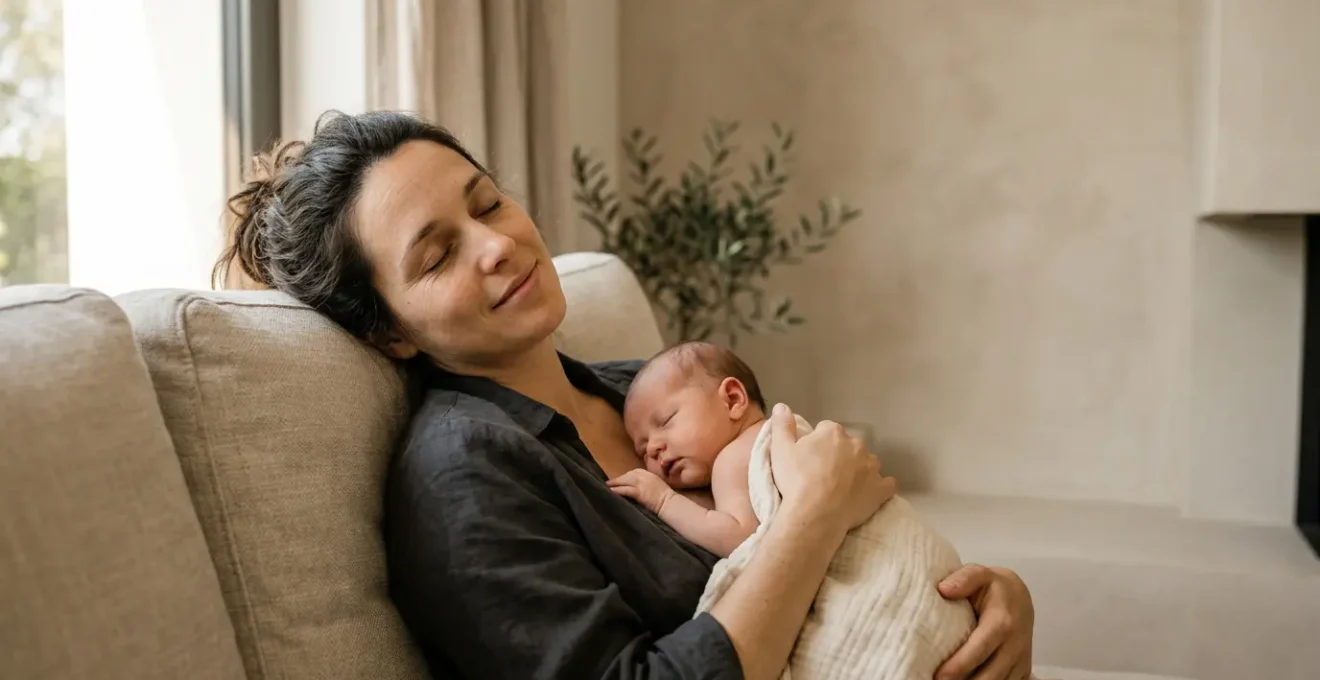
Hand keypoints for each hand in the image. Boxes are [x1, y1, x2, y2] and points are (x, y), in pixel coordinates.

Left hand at [607, 468, 675, 513]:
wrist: (670, 504)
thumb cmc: (666, 498)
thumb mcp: (657, 486)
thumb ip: (648, 484)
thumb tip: (638, 486)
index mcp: (650, 474)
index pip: (635, 472)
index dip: (626, 476)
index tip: (620, 479)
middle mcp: (645, 476)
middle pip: (628, 475)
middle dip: (619, 479)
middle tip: (610, 482)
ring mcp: (642, 484)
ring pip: (625, 481)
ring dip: (615, 483)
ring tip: (607, 486)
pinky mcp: (639, 492)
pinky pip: (626, 490)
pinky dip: (618, 490)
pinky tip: (611, 492)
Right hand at [768, 403, 896, 533]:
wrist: (815, 515)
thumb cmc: (796, 481)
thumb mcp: (780, 450)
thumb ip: (782, 425)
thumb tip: (782, 406)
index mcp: (833, 433)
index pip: (826, 430)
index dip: (817, 443)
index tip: (810, 457)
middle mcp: (857, 445)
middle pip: (848, 445)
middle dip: (839, 455)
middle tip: (824, 474)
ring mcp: (872, 467)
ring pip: (868, 462)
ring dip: (859, 469)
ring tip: (844, 486)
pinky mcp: (881, 489)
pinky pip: (887, 484)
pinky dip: (880, 486)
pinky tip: (870, 493)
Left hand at [935, 564, 1034, 679]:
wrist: (1020, 597)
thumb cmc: (994, 587)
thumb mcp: (979, 574)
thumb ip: (963, 578)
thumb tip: (943, 589)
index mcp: (1002, 622)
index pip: (980, 649)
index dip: (960, 665)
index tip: (939, 676)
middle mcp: (1015, 644)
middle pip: (990, 675)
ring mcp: (1021, 659)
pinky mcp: (1023, 669)